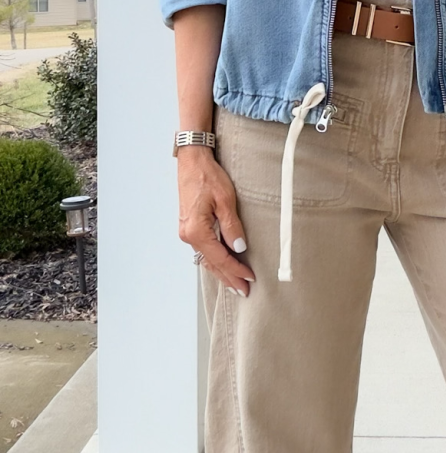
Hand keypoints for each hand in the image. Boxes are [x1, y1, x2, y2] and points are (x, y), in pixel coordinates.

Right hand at [177, 147, 255, 294]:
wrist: (192, 160)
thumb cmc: (207, 176)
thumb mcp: (225, 200)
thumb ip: (232, 226)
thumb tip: (239, 248)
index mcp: (196, 231)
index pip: (220, 259)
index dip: (236, 270)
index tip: (250, 279)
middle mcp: (188, 235)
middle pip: (211, 264)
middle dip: (228, 278)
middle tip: (244, 292)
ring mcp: (187, 232)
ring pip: (206, 258)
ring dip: (221, 271)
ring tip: (234, 284)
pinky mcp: (190, 226)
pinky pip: (203, 249)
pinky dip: (214, 260)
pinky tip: (221, 266)